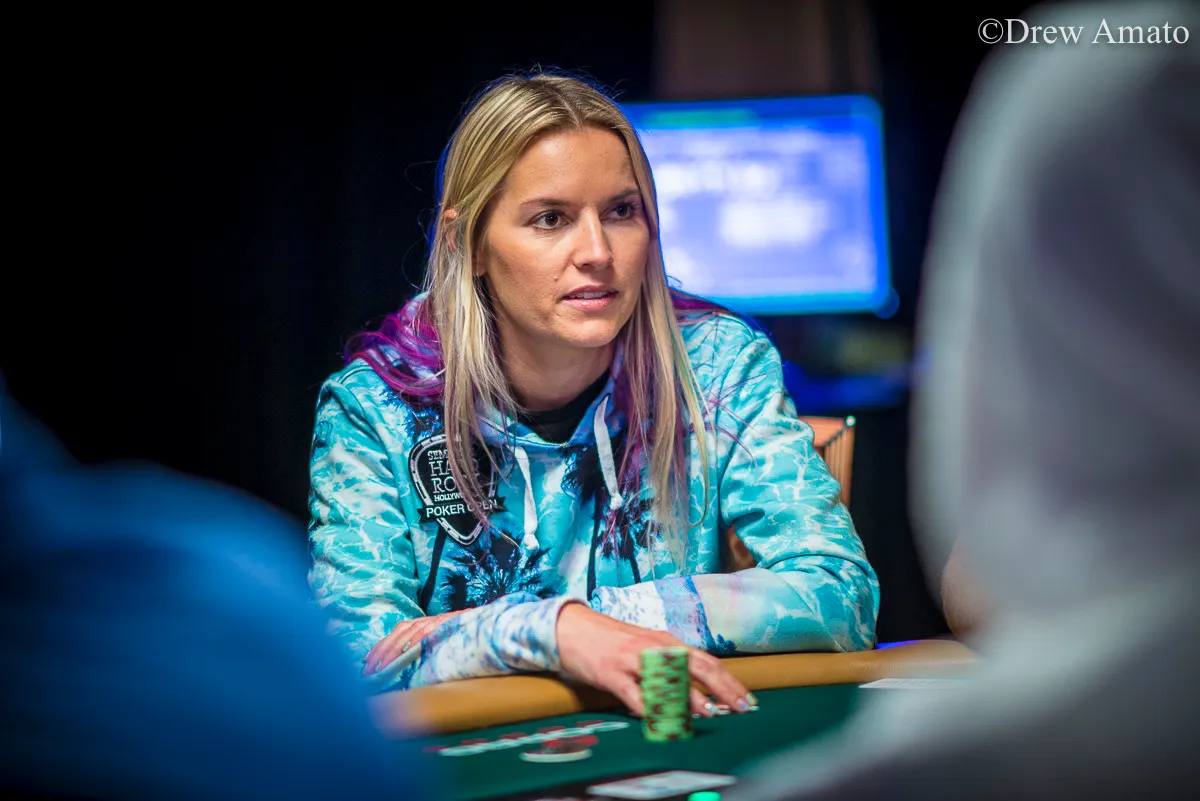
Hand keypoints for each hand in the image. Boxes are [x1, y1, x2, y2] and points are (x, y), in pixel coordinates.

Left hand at [363, 610, 464, 675]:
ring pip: (410, 632)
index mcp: (422, 623)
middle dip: (381, 651)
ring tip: (382, 667)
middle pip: (399, 632)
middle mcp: (427, 619)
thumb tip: (404, 668)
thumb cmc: (462, 638)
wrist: (487, 625)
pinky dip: (417, 640)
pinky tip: (407, 652)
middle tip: (369, 670)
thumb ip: (423, 650)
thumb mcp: (439, 643)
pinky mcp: (447, 622)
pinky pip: (429, 630)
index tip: (366, 663)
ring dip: (394, 649)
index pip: (396, 633)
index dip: (380, 646)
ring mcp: (437, 620)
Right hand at [555, 603, 755, 717]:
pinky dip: (648, 708)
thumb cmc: (611, 641)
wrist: (570, 627)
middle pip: (696, 666)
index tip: (746, 699)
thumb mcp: (645, 648)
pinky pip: (633, 693)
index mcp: (666, 642)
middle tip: (740, 708)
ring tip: (710, 714)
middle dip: (722, 688)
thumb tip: (697, 689)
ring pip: (668, 679)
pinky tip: (660, 720)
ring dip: (690, 698)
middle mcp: (654, 648)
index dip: (728, 680)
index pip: (706, 661)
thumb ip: (668, 665)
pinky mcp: (611, 673)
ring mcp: (632, 660)